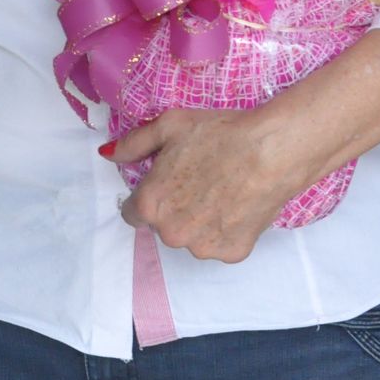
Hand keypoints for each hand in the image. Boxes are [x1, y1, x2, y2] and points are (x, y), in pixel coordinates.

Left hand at [111, 107, 309, 264]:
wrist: (271, 150)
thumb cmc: (219, 134)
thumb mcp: (168, 126)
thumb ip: (133, 144)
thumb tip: (108, 156)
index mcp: (150, 205)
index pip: (132, 213)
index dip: (149, 195)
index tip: (166, 184)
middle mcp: (171, 233)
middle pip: (164, 226)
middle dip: (174, 208)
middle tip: (199, 182)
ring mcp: (202, 248)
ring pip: (192, 237)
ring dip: (199, 222)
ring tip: (222, 192)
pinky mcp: (232, 253)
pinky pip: (220, 244)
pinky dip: (226, 230)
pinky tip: (238, 204)